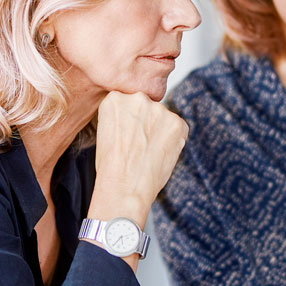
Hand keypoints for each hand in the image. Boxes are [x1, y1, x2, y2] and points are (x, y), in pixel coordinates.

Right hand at [90, 91, 187, 227]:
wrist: (124, 186)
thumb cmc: (111, 166)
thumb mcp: (106, 132)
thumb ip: (124, 117)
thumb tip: (142, 117)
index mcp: (115, 99)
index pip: (128, 103)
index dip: (129, 122)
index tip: (127, 135)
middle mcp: (137, 98)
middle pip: (146, 107)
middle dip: (146, 123)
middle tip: (139, 146)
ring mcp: (159, 109)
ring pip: (163, 118)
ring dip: (160, 131)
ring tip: (148, 153)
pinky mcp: (177, 122)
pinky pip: (179, 127)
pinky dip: (173, 140)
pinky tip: (159, 154)